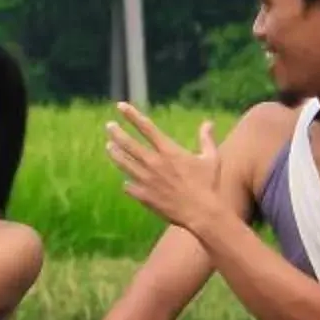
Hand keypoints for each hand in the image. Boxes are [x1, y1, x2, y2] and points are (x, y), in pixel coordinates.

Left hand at [103, 103, 231, 236]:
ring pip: (124, 163)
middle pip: (128, 144)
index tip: (120, 106)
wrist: (202, 213)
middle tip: (109, 126)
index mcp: (169, 151)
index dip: (131, 115)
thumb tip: (208, 122)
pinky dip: (127, 183)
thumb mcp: (211, 159)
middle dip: (117, 133)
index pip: (146, 127)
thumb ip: (206, 139)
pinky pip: (128, 186)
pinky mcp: (144, 196)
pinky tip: (125, 181)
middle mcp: (154, 163)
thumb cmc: (209, 185)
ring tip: (108, 147)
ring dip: (115, 154)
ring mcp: (146, 180)